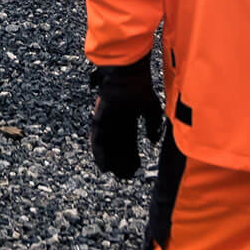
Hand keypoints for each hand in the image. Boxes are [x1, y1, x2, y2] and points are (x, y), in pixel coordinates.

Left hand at [89, 55, 163, 178]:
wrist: (127, 73)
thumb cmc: (139, 86)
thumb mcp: (151, 107)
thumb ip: (153, 125)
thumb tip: (153, 141)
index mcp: (129, 117)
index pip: (129, 142)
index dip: (132, 156)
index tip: (135, 169)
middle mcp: (117, 120)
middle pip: (118, 147)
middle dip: (122, 162)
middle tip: (125, 176)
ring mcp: (107, 119)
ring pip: (107, 145)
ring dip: (110, 159)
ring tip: (113, 173)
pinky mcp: (98, 117)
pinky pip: (96, 138)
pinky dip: (98, 152)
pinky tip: (102, 163)